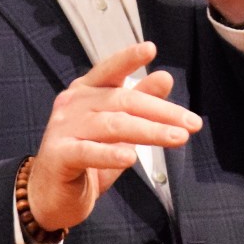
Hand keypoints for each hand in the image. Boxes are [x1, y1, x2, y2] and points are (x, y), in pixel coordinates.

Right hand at [27, 41, 201, 232]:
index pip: (109, 70)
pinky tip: (130, 158)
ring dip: (149, 132)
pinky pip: (88, 152)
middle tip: (192, 123)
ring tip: (178, 138)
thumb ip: (138, 103)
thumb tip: (165, 77)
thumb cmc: (86, 158)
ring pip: (112, 125)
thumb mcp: (117, 129)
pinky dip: (110, 154)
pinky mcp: (59, 155)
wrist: (50, 195)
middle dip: (161, 111)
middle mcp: (73, 104)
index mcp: (86, 91)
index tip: (150, 49)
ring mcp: (63, 128)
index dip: (128, 58)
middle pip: (122, 101)